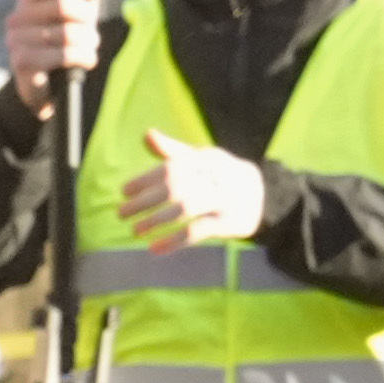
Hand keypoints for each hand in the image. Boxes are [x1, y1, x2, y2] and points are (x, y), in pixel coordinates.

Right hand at [4, 0, 106, 102]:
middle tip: (93, 30)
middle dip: (88, 17)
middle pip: (63, 5)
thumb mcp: (77, 16)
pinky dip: (84, 57)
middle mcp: (17, 19)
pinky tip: (89, 61)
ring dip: (89, 41)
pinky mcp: (22, 62)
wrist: (46, 86)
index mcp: (28, 1)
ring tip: (91, 47)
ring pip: (67, 33)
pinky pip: (63, 54)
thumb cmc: (61, 44)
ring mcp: (16, 41)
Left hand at [135, 131, 268, 246]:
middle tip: (121, 214)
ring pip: (185, 208)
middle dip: (144, 201)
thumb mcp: (200, 160)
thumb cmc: (219, 175)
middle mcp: (217, 175)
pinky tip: (155, 248)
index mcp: (206, 159)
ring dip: (156, 221)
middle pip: (175, 187)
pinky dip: (174, 241)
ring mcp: (224, 198)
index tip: (124, 192)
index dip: (145, 179)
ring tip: (135, 231)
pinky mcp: (229, 221)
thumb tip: (146, 134)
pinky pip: (198, 231)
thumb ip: (172, 152)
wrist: (262, 193)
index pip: (171, 167)